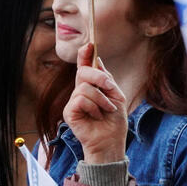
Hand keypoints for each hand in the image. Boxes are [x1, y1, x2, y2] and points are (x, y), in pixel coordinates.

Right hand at [62, 43, 127, 163]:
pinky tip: (98, 116)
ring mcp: (74, 101)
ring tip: (107, 110)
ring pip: (85, 88)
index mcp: (92, 86)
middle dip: (99, 77)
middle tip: (110, 88)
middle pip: (84, 72)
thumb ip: (106, 80)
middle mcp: (80, 91)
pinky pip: (81, 100)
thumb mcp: (116, 96)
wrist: (111, 141)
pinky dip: (94, 107)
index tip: (89, 44)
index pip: (85, 67)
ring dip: (102, 99)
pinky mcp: (70, 111)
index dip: (85, 55)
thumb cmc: (114, 121)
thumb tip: (97, 61)